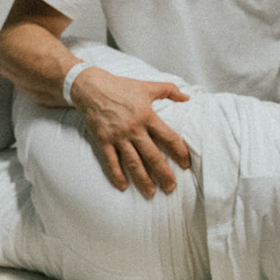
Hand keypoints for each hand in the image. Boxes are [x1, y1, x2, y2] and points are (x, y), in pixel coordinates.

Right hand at [68, 66, 191, 195]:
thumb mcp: (147, 86)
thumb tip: (188, 97)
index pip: (168, 137)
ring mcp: (118, 137)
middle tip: (171, 187)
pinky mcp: (103, 141)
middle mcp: (134, 129)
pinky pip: (111, 161)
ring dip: (142, 179)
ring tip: (151, 192)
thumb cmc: (121, 87)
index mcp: (147, 116)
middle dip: (163, 173)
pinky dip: (116, 175)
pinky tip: (123, 186)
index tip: (186, 164)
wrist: (92, 88)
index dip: (179, 151)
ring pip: (133, 162)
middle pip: (152, 155)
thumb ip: (169, 90)